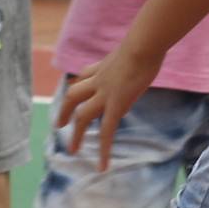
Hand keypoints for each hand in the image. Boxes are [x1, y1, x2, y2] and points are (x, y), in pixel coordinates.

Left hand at [54, 40, 157, 169]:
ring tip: (73, 150)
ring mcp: (104, 94)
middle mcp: (98, 80)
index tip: (76, 90)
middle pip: (73, 95)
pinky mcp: (116, 105)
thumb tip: (148, 51)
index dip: (79, 85)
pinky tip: (102, 166)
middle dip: (65, 110)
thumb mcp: (135, 47)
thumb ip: (135, 54)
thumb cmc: (146, 41)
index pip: (84, 76)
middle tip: (60, 125)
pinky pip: (106, 131)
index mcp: (103, 66)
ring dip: (76, 133)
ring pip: (82, 115)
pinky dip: (103, 150)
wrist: (143, 44)